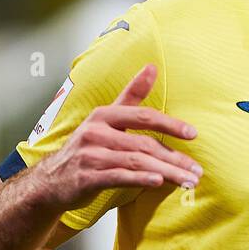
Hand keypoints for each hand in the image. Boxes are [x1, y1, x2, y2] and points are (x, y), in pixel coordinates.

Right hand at [32, 63, 202, 210]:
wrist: (51, 181)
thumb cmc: (87, 148)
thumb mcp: (106, 118)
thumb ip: (131, 95)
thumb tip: (152, 67)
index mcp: (104, 115)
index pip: (143, 116)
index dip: (170, 124)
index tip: (194, 134)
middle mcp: (95, 132)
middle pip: (144, 144)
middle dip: (175, 158)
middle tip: (197, 171)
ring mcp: (89, 155)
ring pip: (136, 162)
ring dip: (166, 172)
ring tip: (188, 182)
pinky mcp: (86, 177)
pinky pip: (119, 177)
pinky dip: (140, 179)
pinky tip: (158, 183)